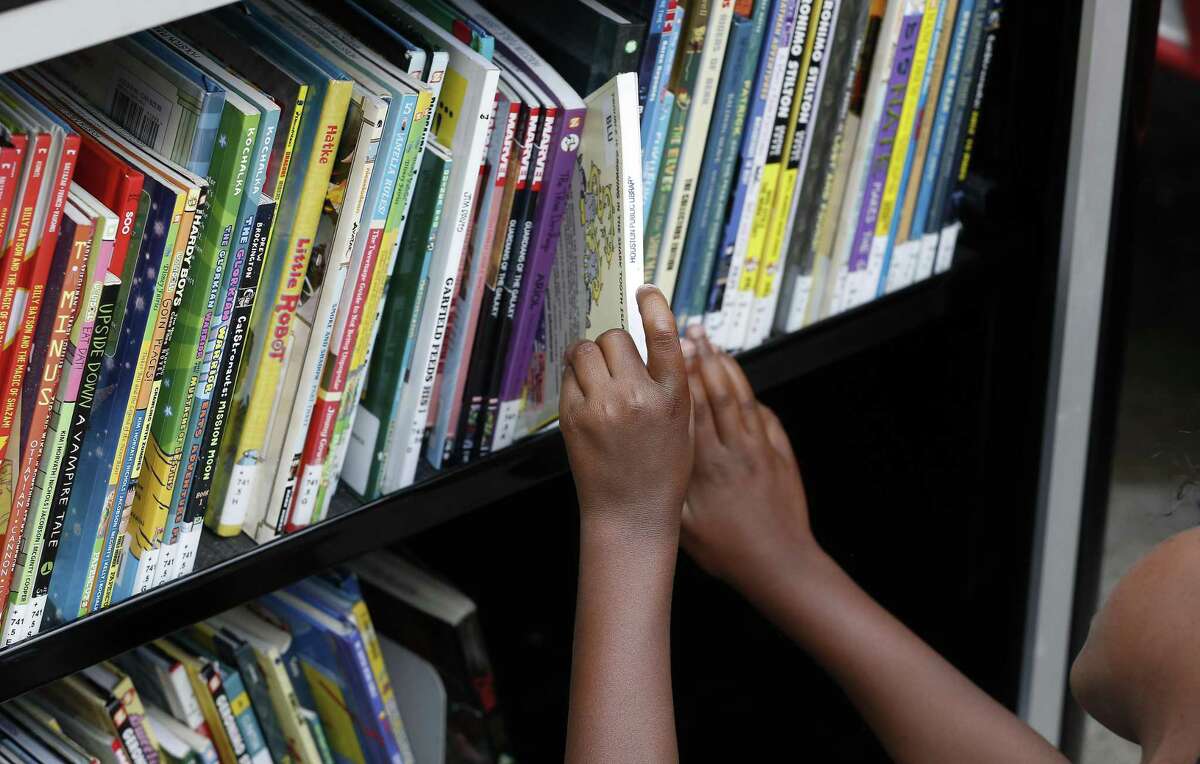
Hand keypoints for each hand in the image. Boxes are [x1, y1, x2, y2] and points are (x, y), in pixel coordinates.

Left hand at [560, 285, 691, 545]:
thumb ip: (673, 382)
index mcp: (672, 397)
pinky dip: (576, 379)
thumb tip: (661, 341)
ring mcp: (601, 407)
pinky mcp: (573, 417)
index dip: (654, 305)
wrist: (630, 513)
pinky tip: (588, 400)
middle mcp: (636, 398)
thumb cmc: (661, 471)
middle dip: (616, 347)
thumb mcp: (683, 424)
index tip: (645, 289)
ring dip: (591, 357)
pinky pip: (569, 375)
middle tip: (619, 368)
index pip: (663, 335)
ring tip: (599, 379)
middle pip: (616, 338)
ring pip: (586, 350)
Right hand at [680, 328, 816, 588]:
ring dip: (727, 367)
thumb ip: (668, 490)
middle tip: (691, 332)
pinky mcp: (779, 454)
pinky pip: (763, 415)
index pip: (693, 409)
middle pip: (719, 392)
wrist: (779, 564)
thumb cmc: (729, 551)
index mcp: (707, 466)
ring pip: (742, 398)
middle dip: (703, 359)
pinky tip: (740, 380)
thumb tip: (649, 460)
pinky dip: (750, 393)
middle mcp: (735, 450)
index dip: (682, 376)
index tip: (672, 351)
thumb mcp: (684, 527)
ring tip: (712, 343)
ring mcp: (760, 449)